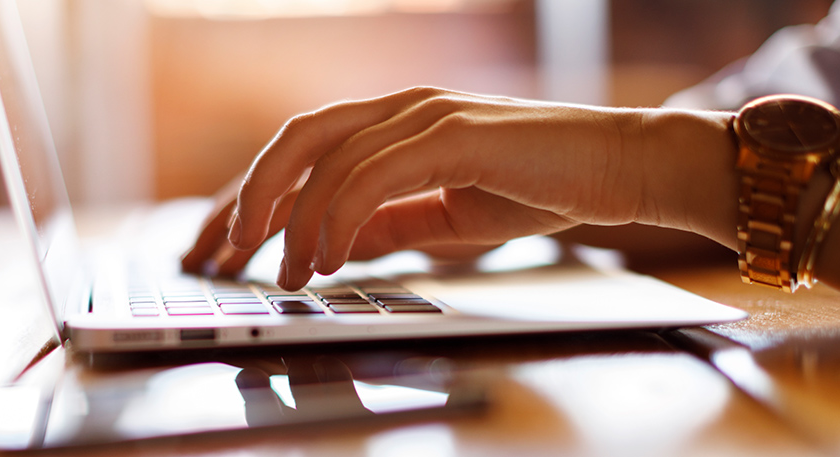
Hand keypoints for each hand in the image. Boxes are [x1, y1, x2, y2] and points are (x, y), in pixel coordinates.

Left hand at [217, 87, 736, 289]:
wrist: (619, 169)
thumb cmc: (539, 186)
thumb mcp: (443, 215)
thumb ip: (388, 224)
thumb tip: (332, 245)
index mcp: (394, 123)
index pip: (303, 149)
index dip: (254, 193)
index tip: (220, 241)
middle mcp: (401, 109)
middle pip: (296, 139)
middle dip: (249, 196)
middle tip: (224, 252)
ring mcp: (425, 115)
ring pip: (326, 157)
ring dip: (294, 221)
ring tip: (286, 272)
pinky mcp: (452, 134)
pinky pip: (373, 174)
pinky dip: (339, 218)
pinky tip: (327, 258)